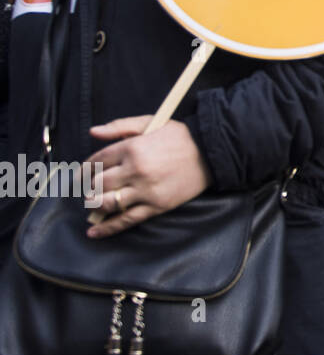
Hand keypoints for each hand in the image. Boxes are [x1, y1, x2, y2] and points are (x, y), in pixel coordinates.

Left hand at [83, 116, 212, 238]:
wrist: (212, 152)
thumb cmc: (180, 136)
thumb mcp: (151, 122)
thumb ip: (120, 126)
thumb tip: (93, 132)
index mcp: (132, 147)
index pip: (96, 161)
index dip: (84, 169)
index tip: (82, 175)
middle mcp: (135, 169)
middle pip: (98, 184)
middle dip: (88, 188)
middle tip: (87, 190)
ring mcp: (146, 190)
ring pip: (108, 203)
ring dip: (94, 205)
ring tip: (92, 204)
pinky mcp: (157, 205)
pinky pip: (127, 219)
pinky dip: (108, 228)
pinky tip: (94, 232)